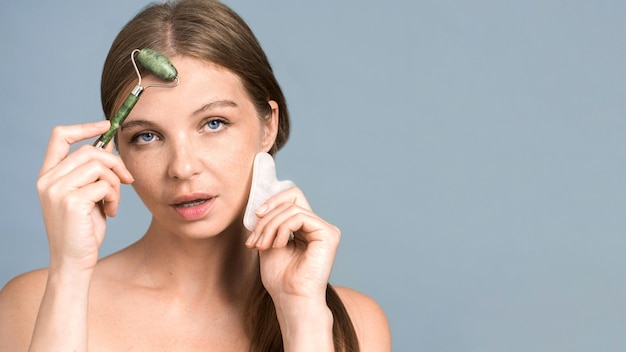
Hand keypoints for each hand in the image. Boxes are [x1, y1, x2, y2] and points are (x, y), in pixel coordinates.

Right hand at [37, 121, 133, 272]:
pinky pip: (105, 185)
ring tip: (113, 203)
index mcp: (48, 175)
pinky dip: (115, 198)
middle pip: (89, 151)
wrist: (73, 261)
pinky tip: (110, 213)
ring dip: (115, 184)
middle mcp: (48, 180)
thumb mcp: (87, 195)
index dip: (85, 126)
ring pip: (100, 167)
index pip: (60, 136)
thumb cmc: (83, 230)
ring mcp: (57, 190)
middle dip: (115, 163)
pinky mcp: (71, 201)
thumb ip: (92, 173)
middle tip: (127, 179)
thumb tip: (110, 146)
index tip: (107, 124)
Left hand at [245, 187, 339, 303]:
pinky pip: (300, 217)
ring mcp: (325, 230)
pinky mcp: (328, 234)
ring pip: (292, 208)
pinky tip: (278, 245)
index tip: (256, 217)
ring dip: (271, 225)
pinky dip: (283, 228)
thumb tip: (262, 206)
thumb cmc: (281, 278)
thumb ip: (269, 223)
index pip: (292, 198)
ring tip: (263, 245)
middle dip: (268, 217)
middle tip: (256, 239)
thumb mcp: (269, 242)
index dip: (273, 201)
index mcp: (306, 228)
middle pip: (292, 199)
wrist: (291, 299)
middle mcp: (318, 226)